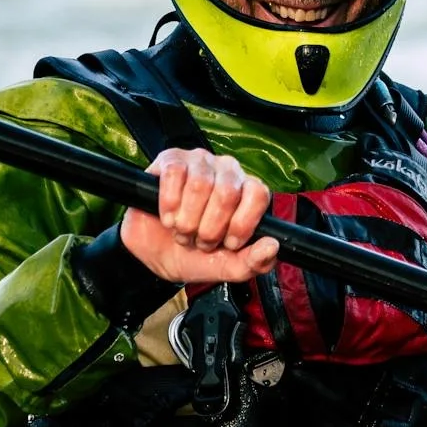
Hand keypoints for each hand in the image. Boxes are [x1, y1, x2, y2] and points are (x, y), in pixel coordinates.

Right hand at [120, 148, 280, 284]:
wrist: (153, 255)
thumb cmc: (193, 255)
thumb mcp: (225, 267)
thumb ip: (253, 262)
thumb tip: (273, 246)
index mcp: (246, 192)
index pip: (258, 194)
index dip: (243, 223)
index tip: (228, 244)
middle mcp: (227, 171)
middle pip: (227, 192)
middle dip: (210, 227)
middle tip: (199, 240)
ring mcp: (199, 161)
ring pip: (200, 184)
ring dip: (187, 219)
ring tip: (182, 231)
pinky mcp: (171, 159)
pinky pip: (175, 174)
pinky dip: (169, 203)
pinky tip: (167, 217)